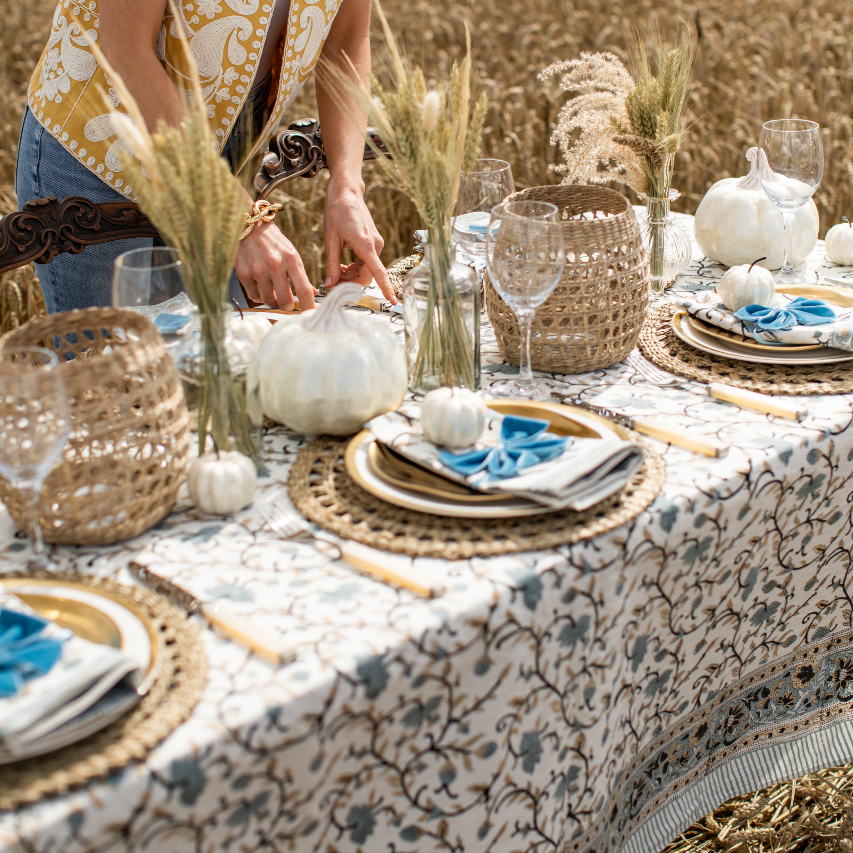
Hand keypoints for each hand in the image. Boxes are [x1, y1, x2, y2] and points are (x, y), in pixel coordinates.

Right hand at [235, 220, 316, 310]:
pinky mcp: (244, 273)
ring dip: (273, 301)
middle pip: (285, 301)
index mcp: (291, 260)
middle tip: (288, 304)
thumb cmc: (274, 243)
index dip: (308, 306)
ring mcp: (258, 270)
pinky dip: (259, 296)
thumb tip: (312, 294)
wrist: (250, 228)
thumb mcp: (292, 255)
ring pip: (269, 301)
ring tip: (274, 294)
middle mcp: (275, 265)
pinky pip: (254, 296)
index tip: (308, 312)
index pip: (304, 290)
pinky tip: (261, 288)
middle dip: (288, 307)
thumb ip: (301, 276)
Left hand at [323, 179, 396, 303]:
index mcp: (365, 244)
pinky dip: (355, 267)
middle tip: (333, 281)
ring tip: (335, 270)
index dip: (386, 288)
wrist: (346, 192)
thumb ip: (331, 264)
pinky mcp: (374, 242)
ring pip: (367, 270)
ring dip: (352, 275)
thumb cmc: (337, 211)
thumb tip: (330, 284)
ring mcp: (377, 243)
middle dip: (352, 282)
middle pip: (368, 275)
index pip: (378, 272)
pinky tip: (343, 264)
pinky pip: (367, 262)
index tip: (393, 302)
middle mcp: (376, 245)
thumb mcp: (330, 239)